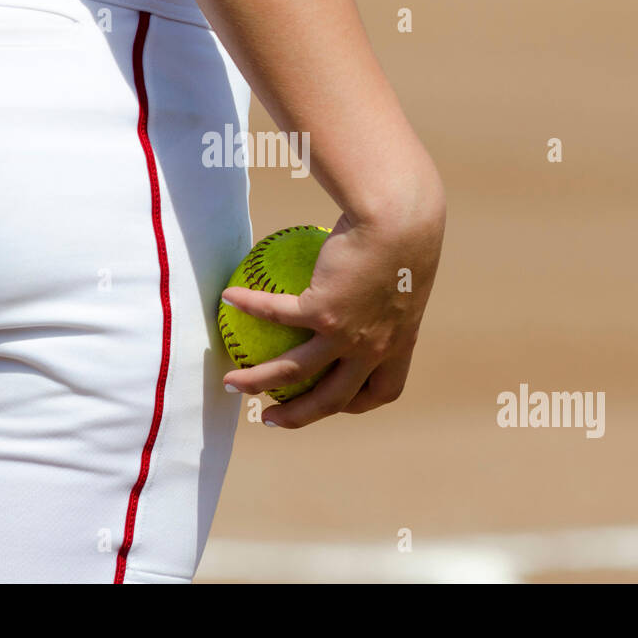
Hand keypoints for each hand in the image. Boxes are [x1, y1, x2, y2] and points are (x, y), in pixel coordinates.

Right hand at [220, 200, 444, 427]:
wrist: (401, 218)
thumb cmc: (407, 230)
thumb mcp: (406, 266)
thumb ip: (386, 284)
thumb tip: (362, 271)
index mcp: (400, 343)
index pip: (382, 389)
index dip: (357, 402)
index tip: (337, 399)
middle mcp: (374, 348)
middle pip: (332, 400)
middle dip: (298, 417)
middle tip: (271, 418)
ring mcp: (347, 335)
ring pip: (294, 372)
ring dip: (258, 382)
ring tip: (231, 383)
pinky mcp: (322, 311)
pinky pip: (276, 314)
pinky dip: (250, 306)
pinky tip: (230, 297)